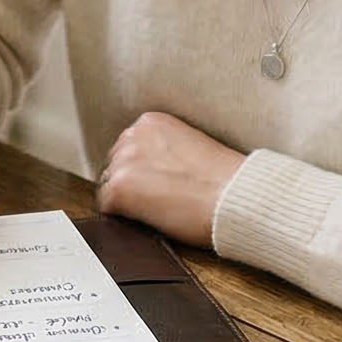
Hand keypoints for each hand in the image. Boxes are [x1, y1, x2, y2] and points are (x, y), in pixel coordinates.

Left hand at [95, 110, 245, 244]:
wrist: (235, 197)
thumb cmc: (226, 180)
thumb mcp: (190, 148)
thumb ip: (163, 151)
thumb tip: (149, 171)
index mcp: (151, 122)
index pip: (128, 148)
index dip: (142, 171)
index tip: (156, 184)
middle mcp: (132, 135)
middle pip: (114, 164)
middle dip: (131, 183)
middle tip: (157, 200)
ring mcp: (123, 161)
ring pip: (108, 185)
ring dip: (126, 199)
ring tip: (157, 210)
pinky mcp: (119, 188)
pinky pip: (106, 207)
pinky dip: (123, 217)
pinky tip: (150, 220)